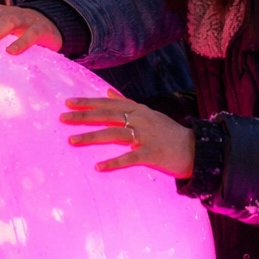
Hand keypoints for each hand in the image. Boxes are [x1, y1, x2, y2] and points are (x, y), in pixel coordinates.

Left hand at [61, 89, 194, 176]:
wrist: (197, 150)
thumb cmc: (169, 133)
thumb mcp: (149, 114)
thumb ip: (127, 103)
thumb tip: (107, 92)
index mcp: (138, 110)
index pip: (108, 103)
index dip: (88, 102)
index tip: (68, 102)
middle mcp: (141, 120)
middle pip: (107, 115)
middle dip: (83, 116)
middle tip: (62, 118)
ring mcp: (146, 136)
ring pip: (114, 134)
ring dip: (91, 137)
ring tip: (71, 140)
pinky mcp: (151, 154)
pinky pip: (129, 158)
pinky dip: (114, 162)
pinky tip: (98, 166)